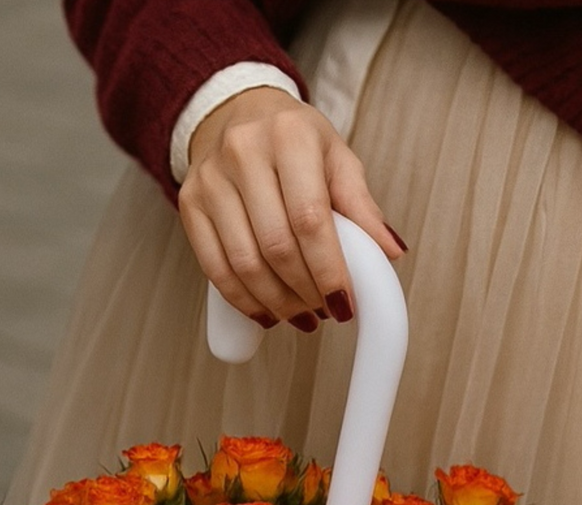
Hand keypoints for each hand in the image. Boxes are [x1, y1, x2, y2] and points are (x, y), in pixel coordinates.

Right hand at [180, 88, 404, 331]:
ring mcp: (211, 178)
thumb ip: (361, 205)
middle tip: (325, 310)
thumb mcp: (335, 158)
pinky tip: (268, 313)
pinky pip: (214, 268)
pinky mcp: (190, 203)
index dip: (329, 270)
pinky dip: (244, 301)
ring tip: (301, 315)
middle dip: (306, 292)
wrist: (235, 112)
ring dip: (278, 303)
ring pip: (244, 264)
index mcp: (289, 136)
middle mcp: (243, 151)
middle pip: (277, 246)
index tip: (345, 303)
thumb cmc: (293, 141)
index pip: (310, 218)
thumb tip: (390, 252)